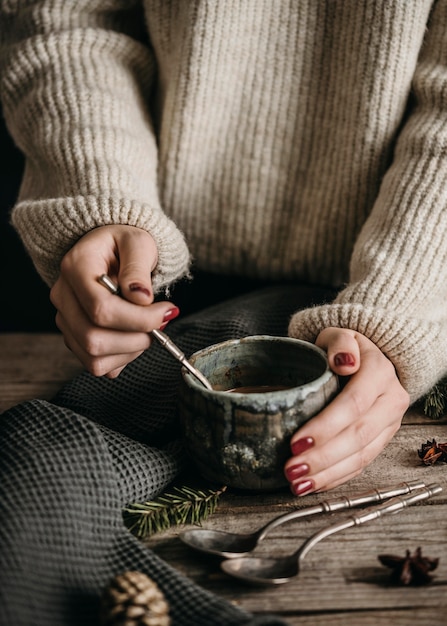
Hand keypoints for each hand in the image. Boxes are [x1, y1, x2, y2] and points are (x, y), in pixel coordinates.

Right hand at [50, 225, 179, 377]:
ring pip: (94, 358)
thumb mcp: (138, 243)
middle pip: (93, 339)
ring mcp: (65, 320)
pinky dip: (122, 358)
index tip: (166, 311)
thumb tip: (142, 299)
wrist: (113, 251)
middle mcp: (63, 297)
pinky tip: (133, 336)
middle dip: (136, 339)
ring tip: (148, 329)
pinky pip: (97, 365)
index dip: (139, 318)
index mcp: (75, 268)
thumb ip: (138, 269)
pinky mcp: (74, 338)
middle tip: (160, 324)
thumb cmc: (125, 244)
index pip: (101, 308)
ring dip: (131, 351)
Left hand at [284, 328, 409, 494]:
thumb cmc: (342, 348)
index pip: (354, 404)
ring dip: (328, 473)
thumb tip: (344, 361)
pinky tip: (314, 485)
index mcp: (380, 372)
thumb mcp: (339, 334)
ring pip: (361, 455)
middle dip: (323, 456)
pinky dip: (336, 477)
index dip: (325, 426)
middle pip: (358, 435)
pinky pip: (362, 464)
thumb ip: (340, 342)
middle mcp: (391, 400)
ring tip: (298, 483)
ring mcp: (389, 424)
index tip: (295, 441)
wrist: (364, 358)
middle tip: (292, 468)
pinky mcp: (381, 440)